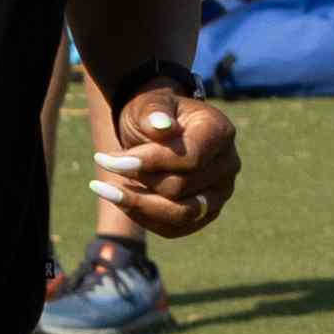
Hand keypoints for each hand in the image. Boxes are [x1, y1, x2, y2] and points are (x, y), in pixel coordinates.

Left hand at [92, 83, 241, 239]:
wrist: (160, 130)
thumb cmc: (154, 114)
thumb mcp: (149, 103)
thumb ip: (154, 112)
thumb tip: (161, 125)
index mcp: (220, 133)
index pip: (190, 159)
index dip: (149, 163)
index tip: (107, 157)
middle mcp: (228, 166)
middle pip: (180, 188)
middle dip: (138, 179)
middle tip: (106, 162)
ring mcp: (219, 193)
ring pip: (180, 215)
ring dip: (138, 204)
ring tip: (106, 188)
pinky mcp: (204, 214)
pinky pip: (174, 229)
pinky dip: (142, 217)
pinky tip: (119, 200)